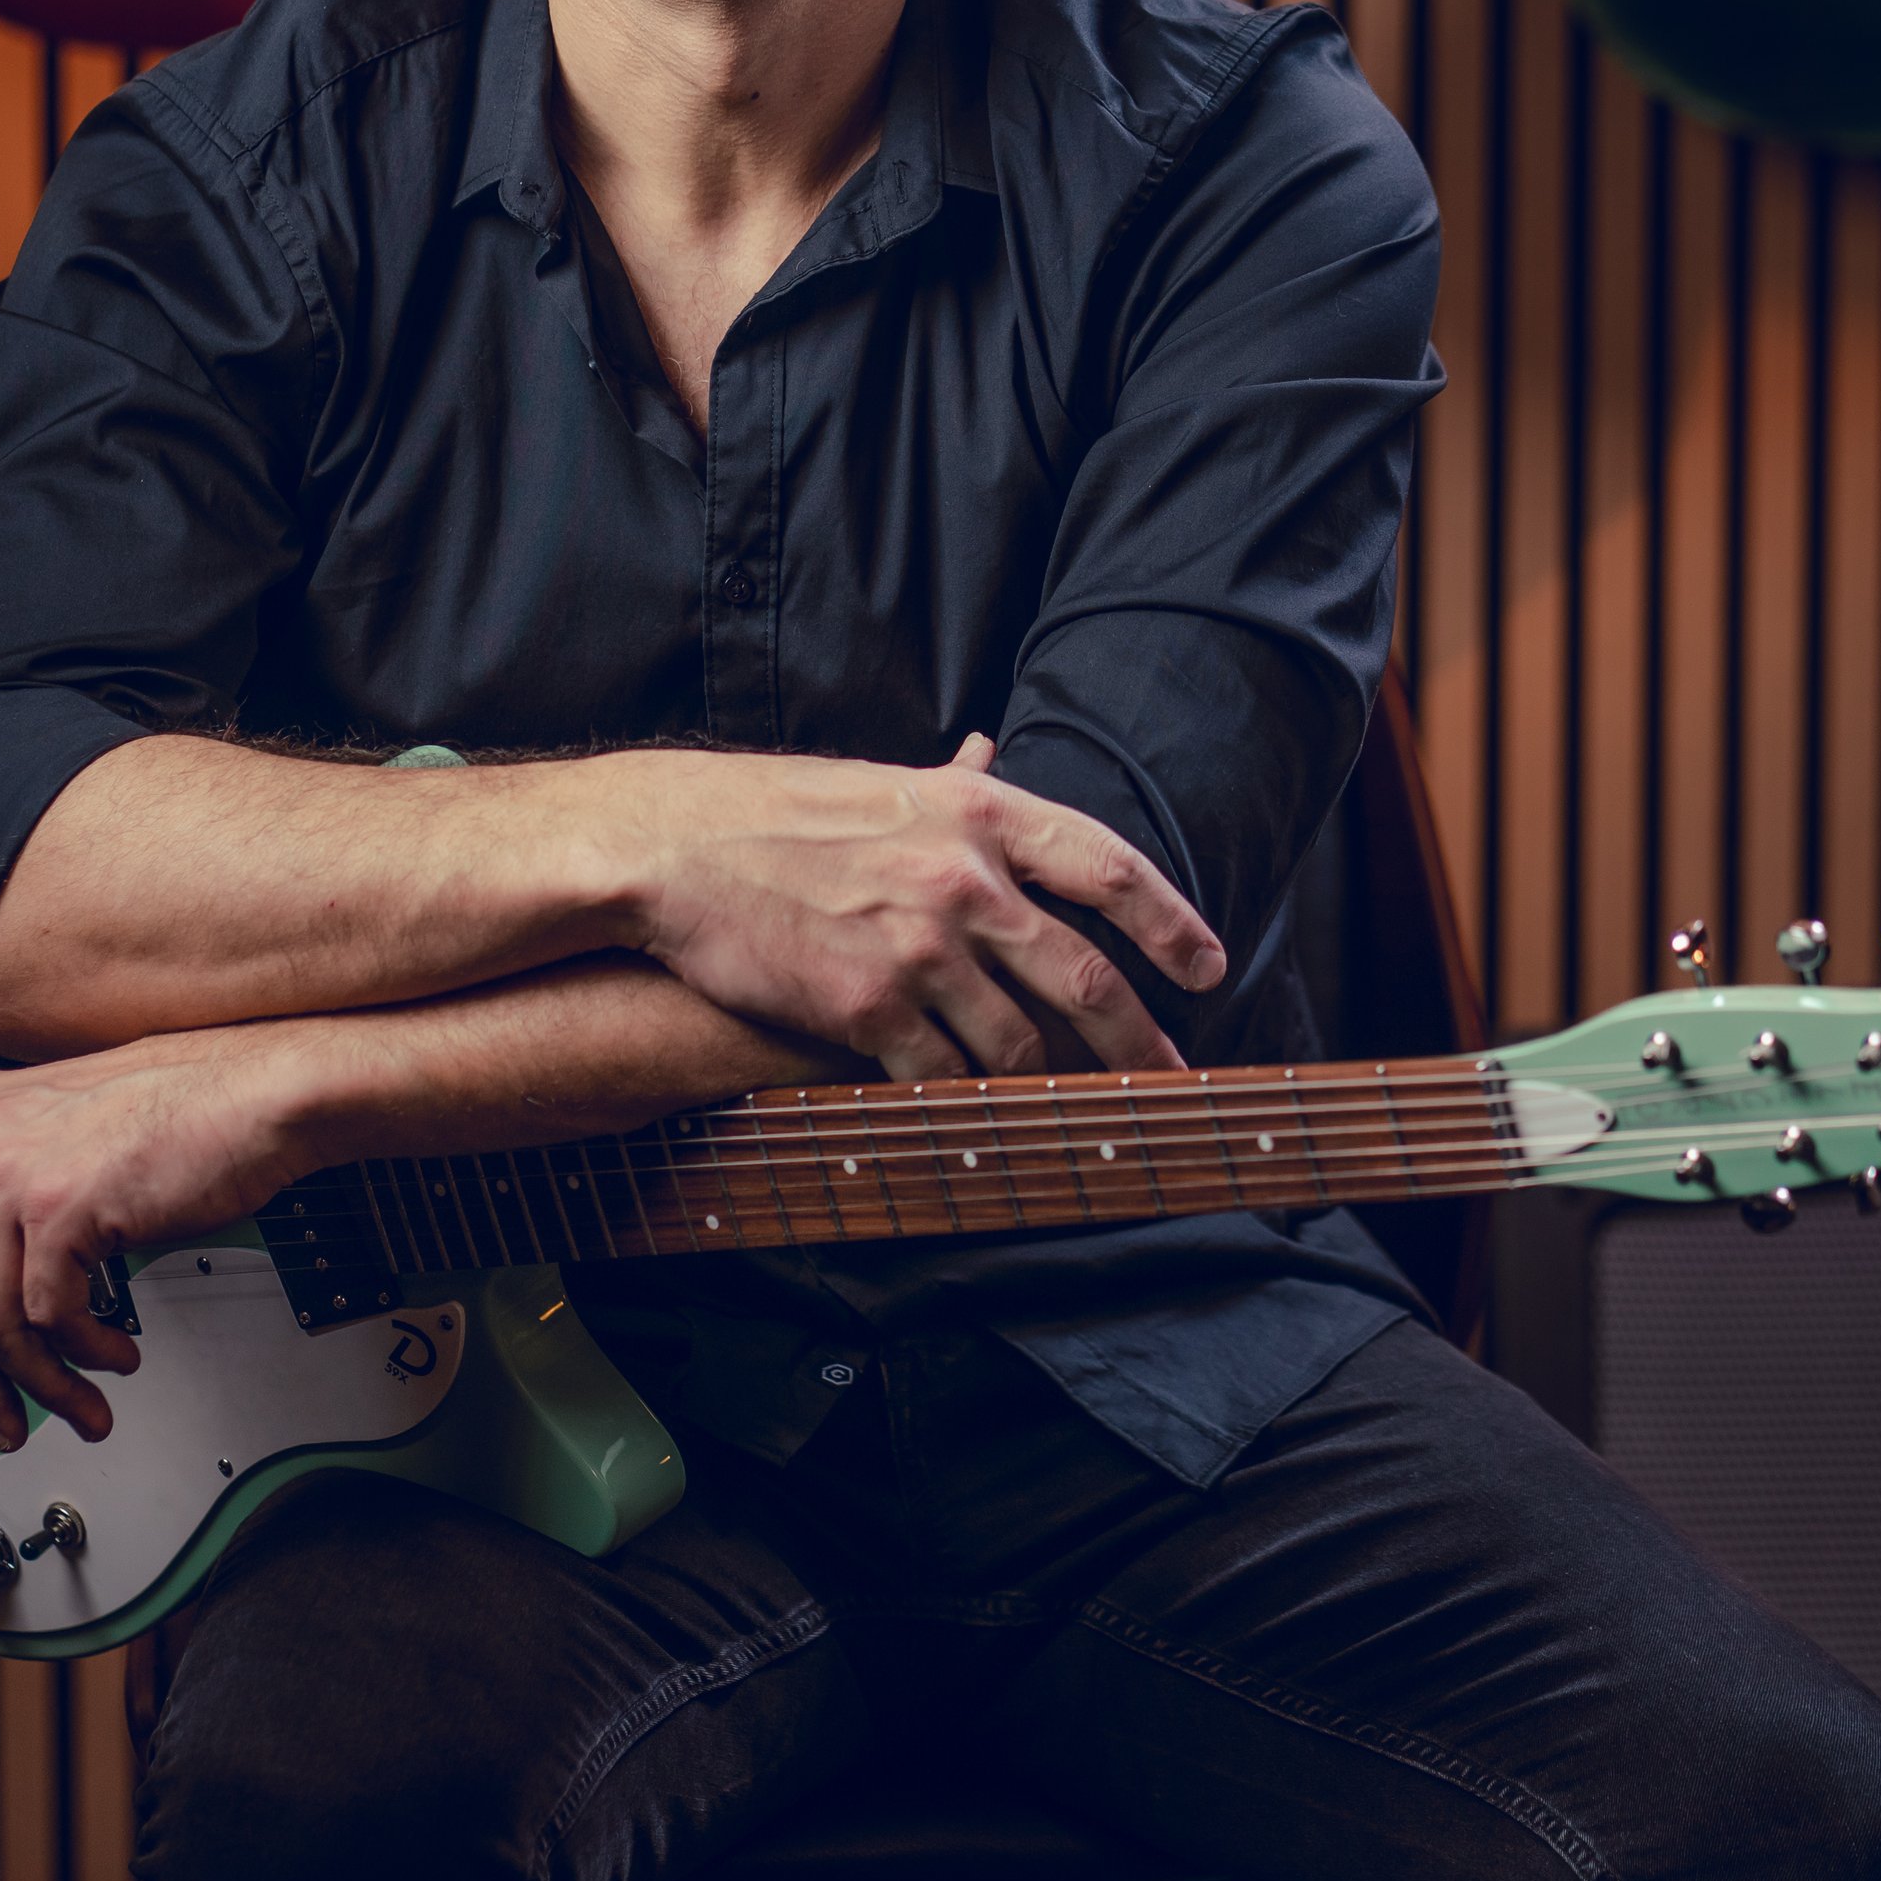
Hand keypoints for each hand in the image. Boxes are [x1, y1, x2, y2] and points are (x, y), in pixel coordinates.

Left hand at [0, 1021, 322, 1454]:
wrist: (257, 1091)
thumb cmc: (182, 1109)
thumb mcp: (60, 1132)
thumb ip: (2, 1188)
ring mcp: (12, 1170)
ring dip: (38, 1382)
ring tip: (78, 1405)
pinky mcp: (61, 1207)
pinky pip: (50, 1317)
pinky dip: (82, 1354)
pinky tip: (114, 1355)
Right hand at [604, 737, 1224, 1081]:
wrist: (672, 847)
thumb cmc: (773, 814)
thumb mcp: (883, 783)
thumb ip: (952, 787)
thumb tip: (990, 754)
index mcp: (977, 814)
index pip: (1109, 867)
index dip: (1171, 922)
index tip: (1208, 966)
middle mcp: (964, 878)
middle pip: (1086, 977)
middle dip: (1138, 1041)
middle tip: (1166, 1081)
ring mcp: (919, 947)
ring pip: (1018, 1044)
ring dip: (1045, 1089)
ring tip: (1065, 1117)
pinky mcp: (866, 1008)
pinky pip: (940, 1077)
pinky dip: (961, 1109)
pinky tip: (975, 1126)